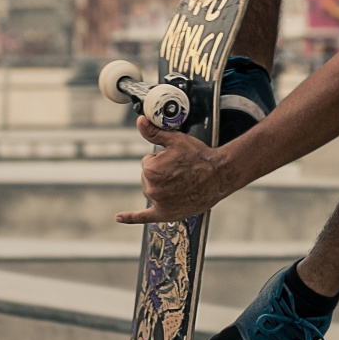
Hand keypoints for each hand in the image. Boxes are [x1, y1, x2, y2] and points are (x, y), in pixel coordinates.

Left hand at [115, 117, 233, 224]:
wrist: (219, 175)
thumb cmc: (200, 157)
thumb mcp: (175, 140)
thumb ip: (153, 132)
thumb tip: (140, 121)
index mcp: (150, 170)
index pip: (147, 162)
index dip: (162, 159)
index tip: (176, 160)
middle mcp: (152, 189)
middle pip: (149, 177)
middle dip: (162, 173)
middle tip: (182, 171)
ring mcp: (159, 203)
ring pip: (153, 190)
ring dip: (163, 186)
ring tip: (183, 183)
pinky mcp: (166, 214)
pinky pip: (144, 217)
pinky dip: (131, 217)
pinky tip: (120, 217)